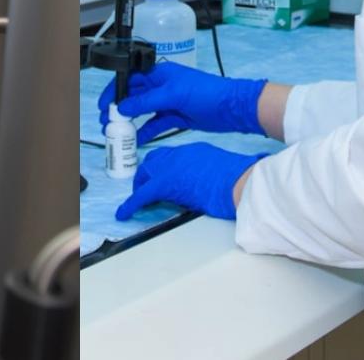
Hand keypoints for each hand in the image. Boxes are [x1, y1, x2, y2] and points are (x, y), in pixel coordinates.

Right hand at [98, 61, 268, 139]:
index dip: (115, 91)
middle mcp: (161, 86)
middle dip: (119, 108)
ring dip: (130, 121)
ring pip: (143, 111)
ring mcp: (169, 102)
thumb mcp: (173, 94)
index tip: (104, 105)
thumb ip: (146, 101)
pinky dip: (146, 131)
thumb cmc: (205, 92)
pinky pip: (156, 123)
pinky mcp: (177, 116)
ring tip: (116, 132)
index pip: (130, 79)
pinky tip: (137, 140)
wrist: (233, 108)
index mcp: (159, 74)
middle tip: (106, 122)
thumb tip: (122, 107)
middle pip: (134, 96)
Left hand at [116, 143, 264, 220]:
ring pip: (146, 175)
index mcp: (193, 150)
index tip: (160, 175)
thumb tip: (204, 182)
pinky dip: (131, 204)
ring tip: (136, 201)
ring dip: (141, 187)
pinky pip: (142, 195)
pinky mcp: (165, 184)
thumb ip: (208, 170)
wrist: (240, 182)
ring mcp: (170, 167)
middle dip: (147, 175)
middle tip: (146, 189)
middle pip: (153, 162)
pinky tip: (124, 213)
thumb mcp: (222, 167)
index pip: (168, 156)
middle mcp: (178, 155)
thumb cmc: (240, 178)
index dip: (161, 167)